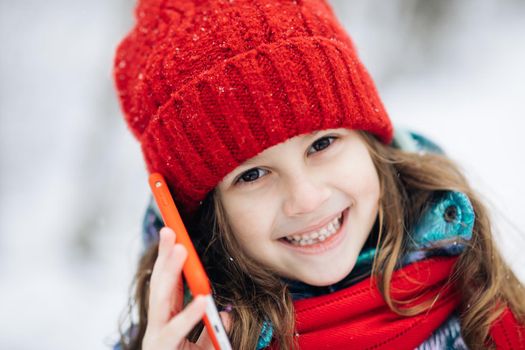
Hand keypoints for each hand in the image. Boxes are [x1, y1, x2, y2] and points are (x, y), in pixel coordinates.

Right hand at [142, 227, 230, 349]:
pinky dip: (189, 315)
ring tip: (181, 251)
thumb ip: (213, 331)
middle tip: (170, 231)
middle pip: (159, 285)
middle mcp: (158, 326)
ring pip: (160, 301)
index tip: (173, 234)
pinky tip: (202, 299)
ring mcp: (156, 338)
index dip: (169, 260)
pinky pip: (175, 331)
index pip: (167, 284)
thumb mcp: (205, 347)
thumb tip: (227, 315)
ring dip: (169, 273)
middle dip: (164, 257)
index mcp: (166, 321)